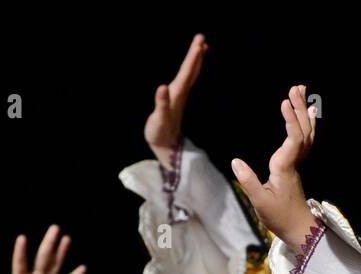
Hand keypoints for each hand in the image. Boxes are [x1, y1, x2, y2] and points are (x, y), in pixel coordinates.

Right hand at [145, 33, 206, 162]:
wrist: (166, 148)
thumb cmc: (160, 134)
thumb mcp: (159, 119)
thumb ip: (161, 104)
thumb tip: (162, 87)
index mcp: (177, 95)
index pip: (187, 72)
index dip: (193, 57)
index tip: (199, 42)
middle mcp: (181, 94)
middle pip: (191, 71)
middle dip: (196, 54)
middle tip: (201, 37)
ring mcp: (179, 97)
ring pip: (190, 75)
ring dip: (195, 61)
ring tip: (201, 47)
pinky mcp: (176, 101)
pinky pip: (185, 81)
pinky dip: (188, 71)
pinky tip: (189, 68)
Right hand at [230, 84, 317, 247]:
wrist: (299, 229)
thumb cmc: (279, 217)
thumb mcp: (260, 202)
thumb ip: (248, 181)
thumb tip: (235, 161)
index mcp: (285, 168)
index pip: (293, 139)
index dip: (291, 120)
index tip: (284, 102)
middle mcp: (294, 163)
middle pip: (302, 131)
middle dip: (299, 109)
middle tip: (296, 87)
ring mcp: (297, 164)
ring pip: (306, 135)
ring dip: (304, 113)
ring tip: (303, 92)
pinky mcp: (295, 167)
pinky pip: (305, 141)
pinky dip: (306, 125)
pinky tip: (308, 114)